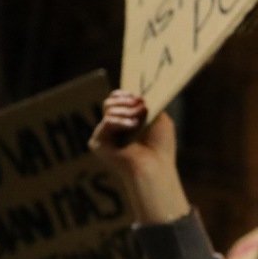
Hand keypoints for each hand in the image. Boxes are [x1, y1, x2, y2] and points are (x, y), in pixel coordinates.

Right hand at [90, 92, 190, 225]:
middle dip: (126, 101)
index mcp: (126, 120)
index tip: (136, 96)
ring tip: (138, 121)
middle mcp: (113, 127)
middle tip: (140, 107)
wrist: (155, 166)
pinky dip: (120, 121)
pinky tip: (132, 125)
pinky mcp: (97, 143)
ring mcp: (104, 135)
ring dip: (126, 111)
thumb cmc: (160, 146)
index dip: (124, 95)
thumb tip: (137, 92)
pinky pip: (106, 122)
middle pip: (110, 102)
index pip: (117, 100)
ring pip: (108, 109)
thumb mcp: (159, 118)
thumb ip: (147, 104)